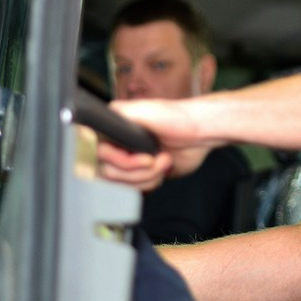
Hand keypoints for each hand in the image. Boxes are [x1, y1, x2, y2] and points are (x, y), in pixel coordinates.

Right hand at [94, 99, 218, 189]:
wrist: (201, 133)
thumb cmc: (178, 117)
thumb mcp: (147, 109)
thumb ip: (120, 113)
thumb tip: (100, 117)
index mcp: (114, 128)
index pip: (99, 154)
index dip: (122, 161)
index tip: (144, 157)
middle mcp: (117, 145)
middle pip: (109, 173)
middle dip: (139, 170)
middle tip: (158, 157)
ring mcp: (129, 161)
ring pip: (121, 185)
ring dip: (148, 176)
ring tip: (164, 160)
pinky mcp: (140, 174)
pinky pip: (134, 190)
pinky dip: (151, 183)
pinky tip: (162, 169)